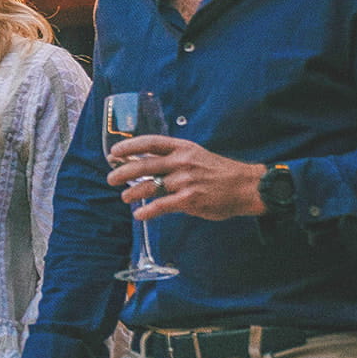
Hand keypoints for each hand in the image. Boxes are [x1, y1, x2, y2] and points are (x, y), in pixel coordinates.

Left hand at [107, 136, 265, 220]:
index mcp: (183, 148)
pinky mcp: (189, 199)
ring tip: (124, 197)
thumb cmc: (219, 172)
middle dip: (123, 172)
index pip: (150, 142)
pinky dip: (147, 211)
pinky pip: (161, 206)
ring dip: (133, 193)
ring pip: (150, 186)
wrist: (245, 186)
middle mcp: (182, 161)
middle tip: (111, 178)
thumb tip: (146, 162)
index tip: (114, 152)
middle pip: (144, 164)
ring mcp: (185, 180)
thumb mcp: (196, 156)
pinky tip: (139, 214)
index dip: (129, 146)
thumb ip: (174, 158)